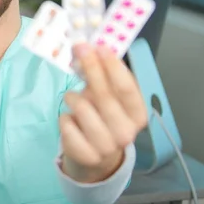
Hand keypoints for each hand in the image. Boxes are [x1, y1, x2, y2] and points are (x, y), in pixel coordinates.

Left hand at [59, 43, 147, 182]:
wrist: (96, 154)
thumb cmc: (103, 117)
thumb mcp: (109, 97)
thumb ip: (103, 76)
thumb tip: (87, 48)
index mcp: (138, 115)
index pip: (127, 88)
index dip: (113, 67)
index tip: (100, 47)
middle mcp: (127, 132)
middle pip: (105, 96)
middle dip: (91, 68)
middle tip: (79, 49)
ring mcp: (107, 147)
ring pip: (84, 109)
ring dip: (74, 97)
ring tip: (72, 97)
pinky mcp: (86, 155)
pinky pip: (68, 125)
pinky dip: (65, 117)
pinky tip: (70, 119)